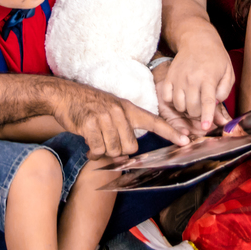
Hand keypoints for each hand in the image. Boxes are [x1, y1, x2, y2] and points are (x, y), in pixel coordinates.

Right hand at [50, 81, 188, 158]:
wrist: (65, 95)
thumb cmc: (89, 107)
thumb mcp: (112, 111)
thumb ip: (123, 129)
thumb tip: (126, 154)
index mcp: (128, 108)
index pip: (154, 121)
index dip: (170, 132)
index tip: (185, 140)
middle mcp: (119, 111)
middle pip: (131, 147)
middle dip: (119, 150)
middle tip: (106, 141)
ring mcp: (104, 117)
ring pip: (114, 150)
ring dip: (104, 151)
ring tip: (96, 140)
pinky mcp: (89, 124)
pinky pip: (98, 150)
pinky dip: (93, 151)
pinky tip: (88, 142)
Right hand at [161, 35, 234, 131]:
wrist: (197, 40)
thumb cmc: (216, 57)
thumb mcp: (228, 72)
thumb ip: (224, 91)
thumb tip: (215, 104)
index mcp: (208, 78)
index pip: (207, 102)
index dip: (207, 116)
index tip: (206, 127)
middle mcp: (191, 79)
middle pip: (192, 108)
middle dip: (199, 115)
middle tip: (203, 108)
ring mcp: (178, 78)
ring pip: (179, 105)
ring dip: (186, 109)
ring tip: (193, 101)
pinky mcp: (169, 77)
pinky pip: (167, 98)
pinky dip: (174, 102)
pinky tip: (181, 96)